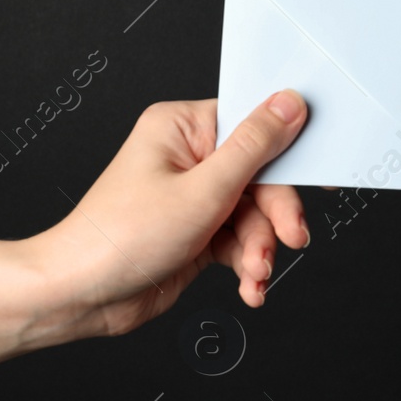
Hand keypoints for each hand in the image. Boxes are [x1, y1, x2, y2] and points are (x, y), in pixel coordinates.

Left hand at [30, 90, 311, 340]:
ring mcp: (193, 196)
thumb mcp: (203, 191)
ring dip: (260, 248)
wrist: (82, 296)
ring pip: (254, 215)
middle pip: (260, 177)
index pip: (252, 126)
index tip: (318, 177)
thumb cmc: (122, 237)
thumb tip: (289, 104)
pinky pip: (239, 241)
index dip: (287, 153)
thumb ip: (254, 148)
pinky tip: (249, 286)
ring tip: (256, 274)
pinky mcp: (196, 232)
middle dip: (274, 215)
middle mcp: (188, 157)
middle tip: (290, 238)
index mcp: (181, 127)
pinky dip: (248, 264)